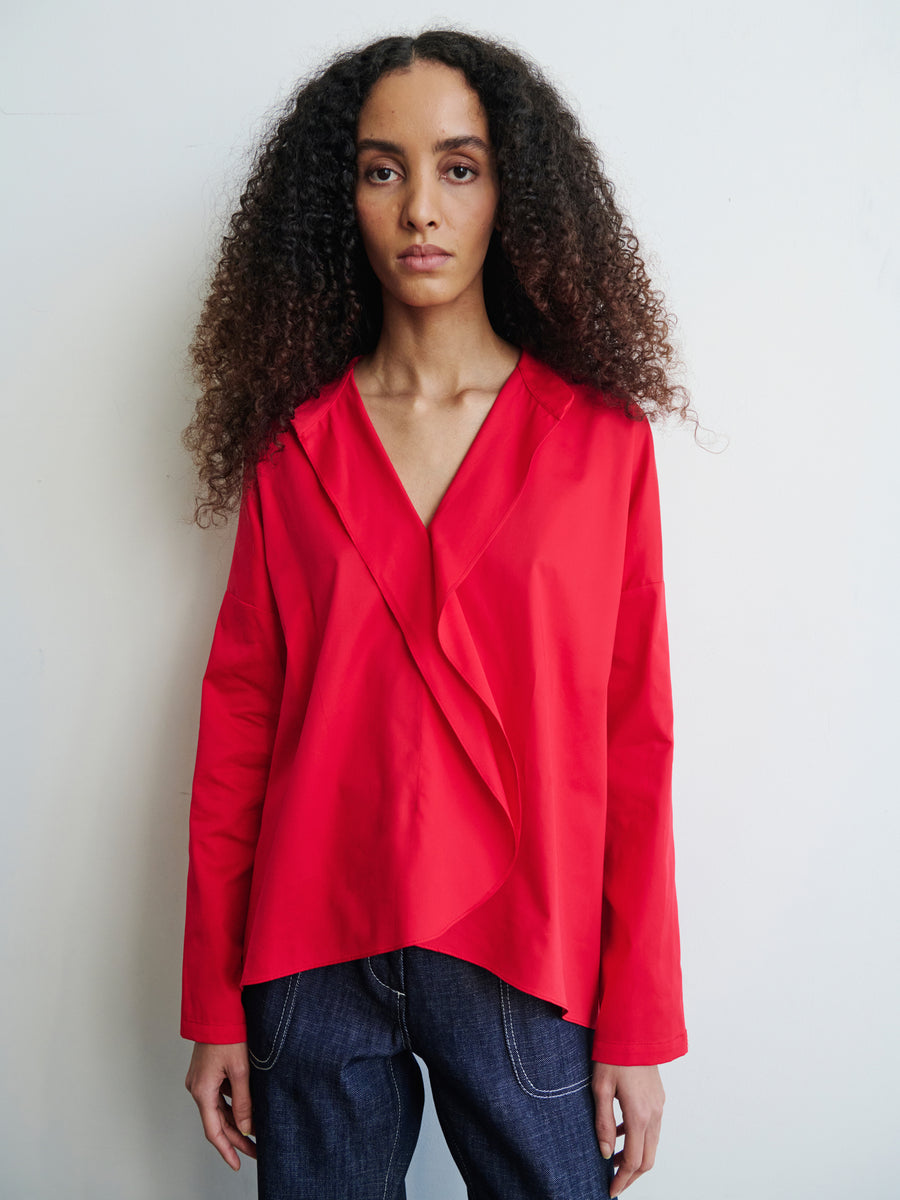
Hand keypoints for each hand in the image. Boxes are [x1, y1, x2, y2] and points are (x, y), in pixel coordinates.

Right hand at [185, 1041, 255, 1169]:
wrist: (217, 1010)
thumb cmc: (227, 1035)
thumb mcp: (240, 1070)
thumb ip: (243, 1102)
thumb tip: (247, 1128)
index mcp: (202, 1090)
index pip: (213, 1131)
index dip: (226, 1150)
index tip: (237, 1164)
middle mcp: (198, 1088)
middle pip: (217, 1122)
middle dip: (236, 1138)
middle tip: (255, 1150)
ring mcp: (201, 1080)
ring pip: (219, 1109)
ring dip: (236, 1121)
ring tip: (256, 1132)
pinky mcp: (207, 1072)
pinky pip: (220, 1095)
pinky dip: (233, 1104)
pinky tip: (249, 1107)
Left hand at [591, 1062, 664, 1196]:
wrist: (634, 1029)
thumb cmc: (613, 1055)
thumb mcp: (600, 1088)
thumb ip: (603, 1123)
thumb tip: (606, 1153)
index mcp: (640, 1115)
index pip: (634, 1161)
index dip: (622, 1179)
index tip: (610, 1190)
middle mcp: (654, 1114)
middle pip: (648, 1159)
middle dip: (631, 1176)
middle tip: (614, 1183)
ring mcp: (659, 1106)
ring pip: (652, 1145)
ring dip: (636, 1158)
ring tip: (614, 1161)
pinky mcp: (658, 1098)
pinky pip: (652, 1128)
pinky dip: (639, 1140)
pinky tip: (621, 1135)